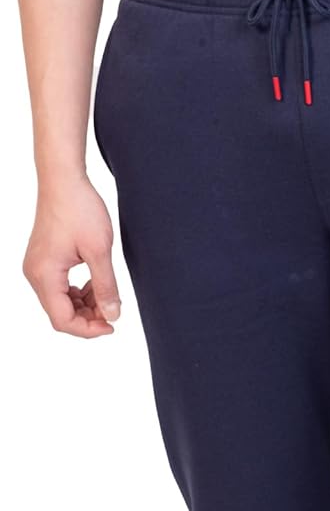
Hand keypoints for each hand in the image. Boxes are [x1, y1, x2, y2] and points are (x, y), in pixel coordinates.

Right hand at [23, 173, 120, 337]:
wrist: (64, 180)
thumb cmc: (79, 208)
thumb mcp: (99, 251)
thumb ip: (106, 287)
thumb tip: (113, 316)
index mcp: (44, 275)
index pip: (62, 320)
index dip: (88, 330)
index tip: (112, 325)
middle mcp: (35, 274)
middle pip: (60, 314)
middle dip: (88, 317)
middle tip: (114, 309)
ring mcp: (37, 267)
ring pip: (60, 302)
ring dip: (84, 305)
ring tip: (107, 294)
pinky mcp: (43, 260)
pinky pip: (59, 288)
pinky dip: (78, 292)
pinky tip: (95, 283)